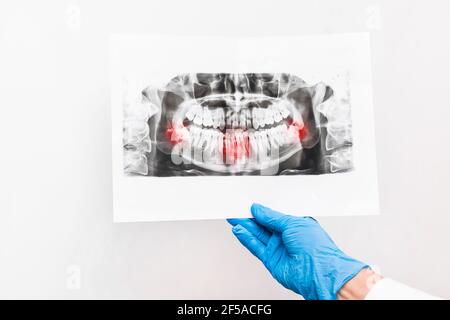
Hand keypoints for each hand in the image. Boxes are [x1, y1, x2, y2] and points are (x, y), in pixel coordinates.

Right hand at [228, 204, 367, 299]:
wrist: (319, 273)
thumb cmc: (317, 248)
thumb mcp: (293, 222)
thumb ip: (272, 216)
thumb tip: (259, 210)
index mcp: (295, 225)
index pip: (273, 215)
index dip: (261, 210)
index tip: (250, 204)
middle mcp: (287, 237)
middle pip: (263, 224)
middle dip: (249, 217)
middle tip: (237, 209)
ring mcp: (278, 248)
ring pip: (257, 235)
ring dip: (245, 226)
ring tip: (234, 217)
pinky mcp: (271, 260)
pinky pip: (255, 247)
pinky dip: (246, 239)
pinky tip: (239, 231)